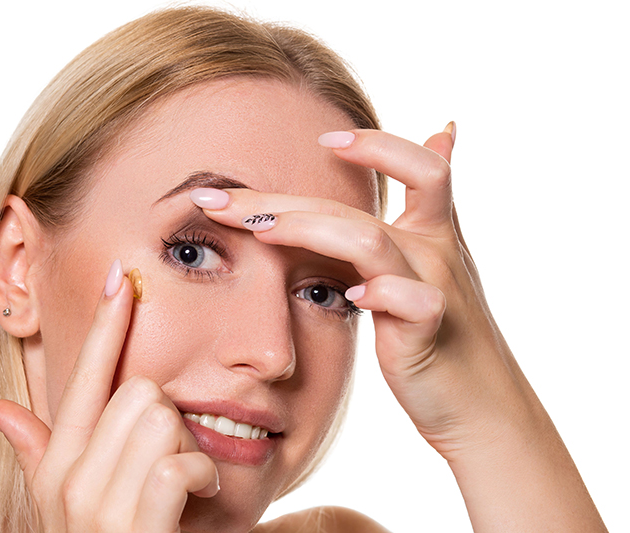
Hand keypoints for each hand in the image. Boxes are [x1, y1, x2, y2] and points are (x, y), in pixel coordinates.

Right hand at [0, 260, 218, 531]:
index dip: (105, 325)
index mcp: (57, 463)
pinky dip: (202, 477)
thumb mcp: (61, 502)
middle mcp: (70, 478)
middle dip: (166, 422)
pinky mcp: (135, 526)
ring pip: (161, 417)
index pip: (82, 375)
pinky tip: (196, 499)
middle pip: (139, 391)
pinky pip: (180, 460)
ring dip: (187, 450)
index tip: (121, 276)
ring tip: (179, 485)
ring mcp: (97, 506)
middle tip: (166, 463)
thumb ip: (32, 450)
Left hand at [193, 125, 512, 453]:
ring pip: (369, 241)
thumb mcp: (435, 259)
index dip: (375, 145)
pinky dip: (378, 295)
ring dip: (307, 230)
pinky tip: (349, 298)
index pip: (418, 166)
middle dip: (282, 199)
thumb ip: (422, 206)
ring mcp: (434, 289)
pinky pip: (408, 302)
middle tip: (221, 199)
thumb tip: (445, 130)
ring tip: (258, 231)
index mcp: (432, 232)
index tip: (322, 138)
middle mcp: (435, 251)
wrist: (482, 402)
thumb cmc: (440, 332)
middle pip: (355, 207)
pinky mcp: (428, 333)